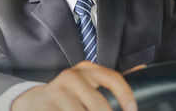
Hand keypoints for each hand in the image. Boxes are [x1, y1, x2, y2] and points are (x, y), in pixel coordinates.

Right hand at [11, 61, 136, 110]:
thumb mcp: (90, 82)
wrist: (32, 101)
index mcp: (88, 69)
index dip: (126, 95)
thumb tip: (143, 70)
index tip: (133, 110)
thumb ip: (113, 81)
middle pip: (98, 104)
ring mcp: (56, 91)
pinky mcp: (44, 104)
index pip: (113, 78)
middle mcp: (72, 76)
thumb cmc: (69, 93)